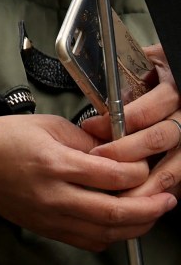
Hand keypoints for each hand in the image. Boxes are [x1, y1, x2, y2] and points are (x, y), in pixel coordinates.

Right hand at [0, 114, 174, 250]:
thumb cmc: (3, 138)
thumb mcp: (47, 126)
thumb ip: (86, 142)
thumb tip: (118, 154)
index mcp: (54, 163)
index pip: (113, 176)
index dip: (138, 173)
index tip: (145, 167)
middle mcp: (54, 196)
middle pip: (116, 213)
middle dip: (150, 209)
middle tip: (168, 201)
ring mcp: (50, 217)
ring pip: (106, 234)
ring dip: (136, 227)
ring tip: (151, 215)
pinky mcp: (46, 230)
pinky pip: (88, 242)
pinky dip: (111, 236)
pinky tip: (121, 225)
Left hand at [88, 44, 180, 200]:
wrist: (180, 75)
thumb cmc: (158, 70)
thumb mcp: (142, 65)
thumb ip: (123, 86)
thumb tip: (96, 118)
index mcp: (173, 88)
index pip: (145, 110)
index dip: (117, 123)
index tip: (92, 127)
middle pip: (160, 139)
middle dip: (127, 153)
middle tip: (100, 160)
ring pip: (175, 165)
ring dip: (147, 182)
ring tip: (121, 194)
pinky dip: (162, 189)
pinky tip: (144, 199)